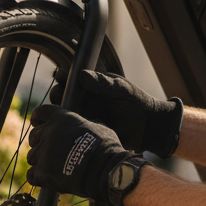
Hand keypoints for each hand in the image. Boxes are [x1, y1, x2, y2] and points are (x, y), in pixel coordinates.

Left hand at [26, 104, 130, 203]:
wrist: (104, 171)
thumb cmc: (105, 149)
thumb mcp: (96, 128)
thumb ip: (80, 126)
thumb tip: (78, 129)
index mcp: (61, 118)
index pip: (40, 113)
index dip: (38, 120)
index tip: (38, 124)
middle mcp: (48, 132)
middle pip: (34, 136)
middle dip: (40, 143)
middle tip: (51, 152)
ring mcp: (43, 153)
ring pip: (32, 157)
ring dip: (40, 162)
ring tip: (54, 168)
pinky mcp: (42, 172)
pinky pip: (31, 175)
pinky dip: (38, 178)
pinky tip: (48, 179)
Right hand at [52, 71, 182, 157]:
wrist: (148, 128)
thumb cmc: (136, 103)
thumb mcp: (120, 89)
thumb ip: (102, 83)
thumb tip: (82, 75)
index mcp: (92, 86)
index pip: (72, 78)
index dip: (64, 76)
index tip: (60, 76)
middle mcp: (86, 100)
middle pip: (64, 95)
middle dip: (57, 93)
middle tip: (58, 94)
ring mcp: (85, 115)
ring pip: (65, 112)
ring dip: (59, 110)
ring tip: (60, 109)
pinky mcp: (87, 130)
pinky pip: (72, 128)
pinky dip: (66, 126)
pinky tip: (63, 125)